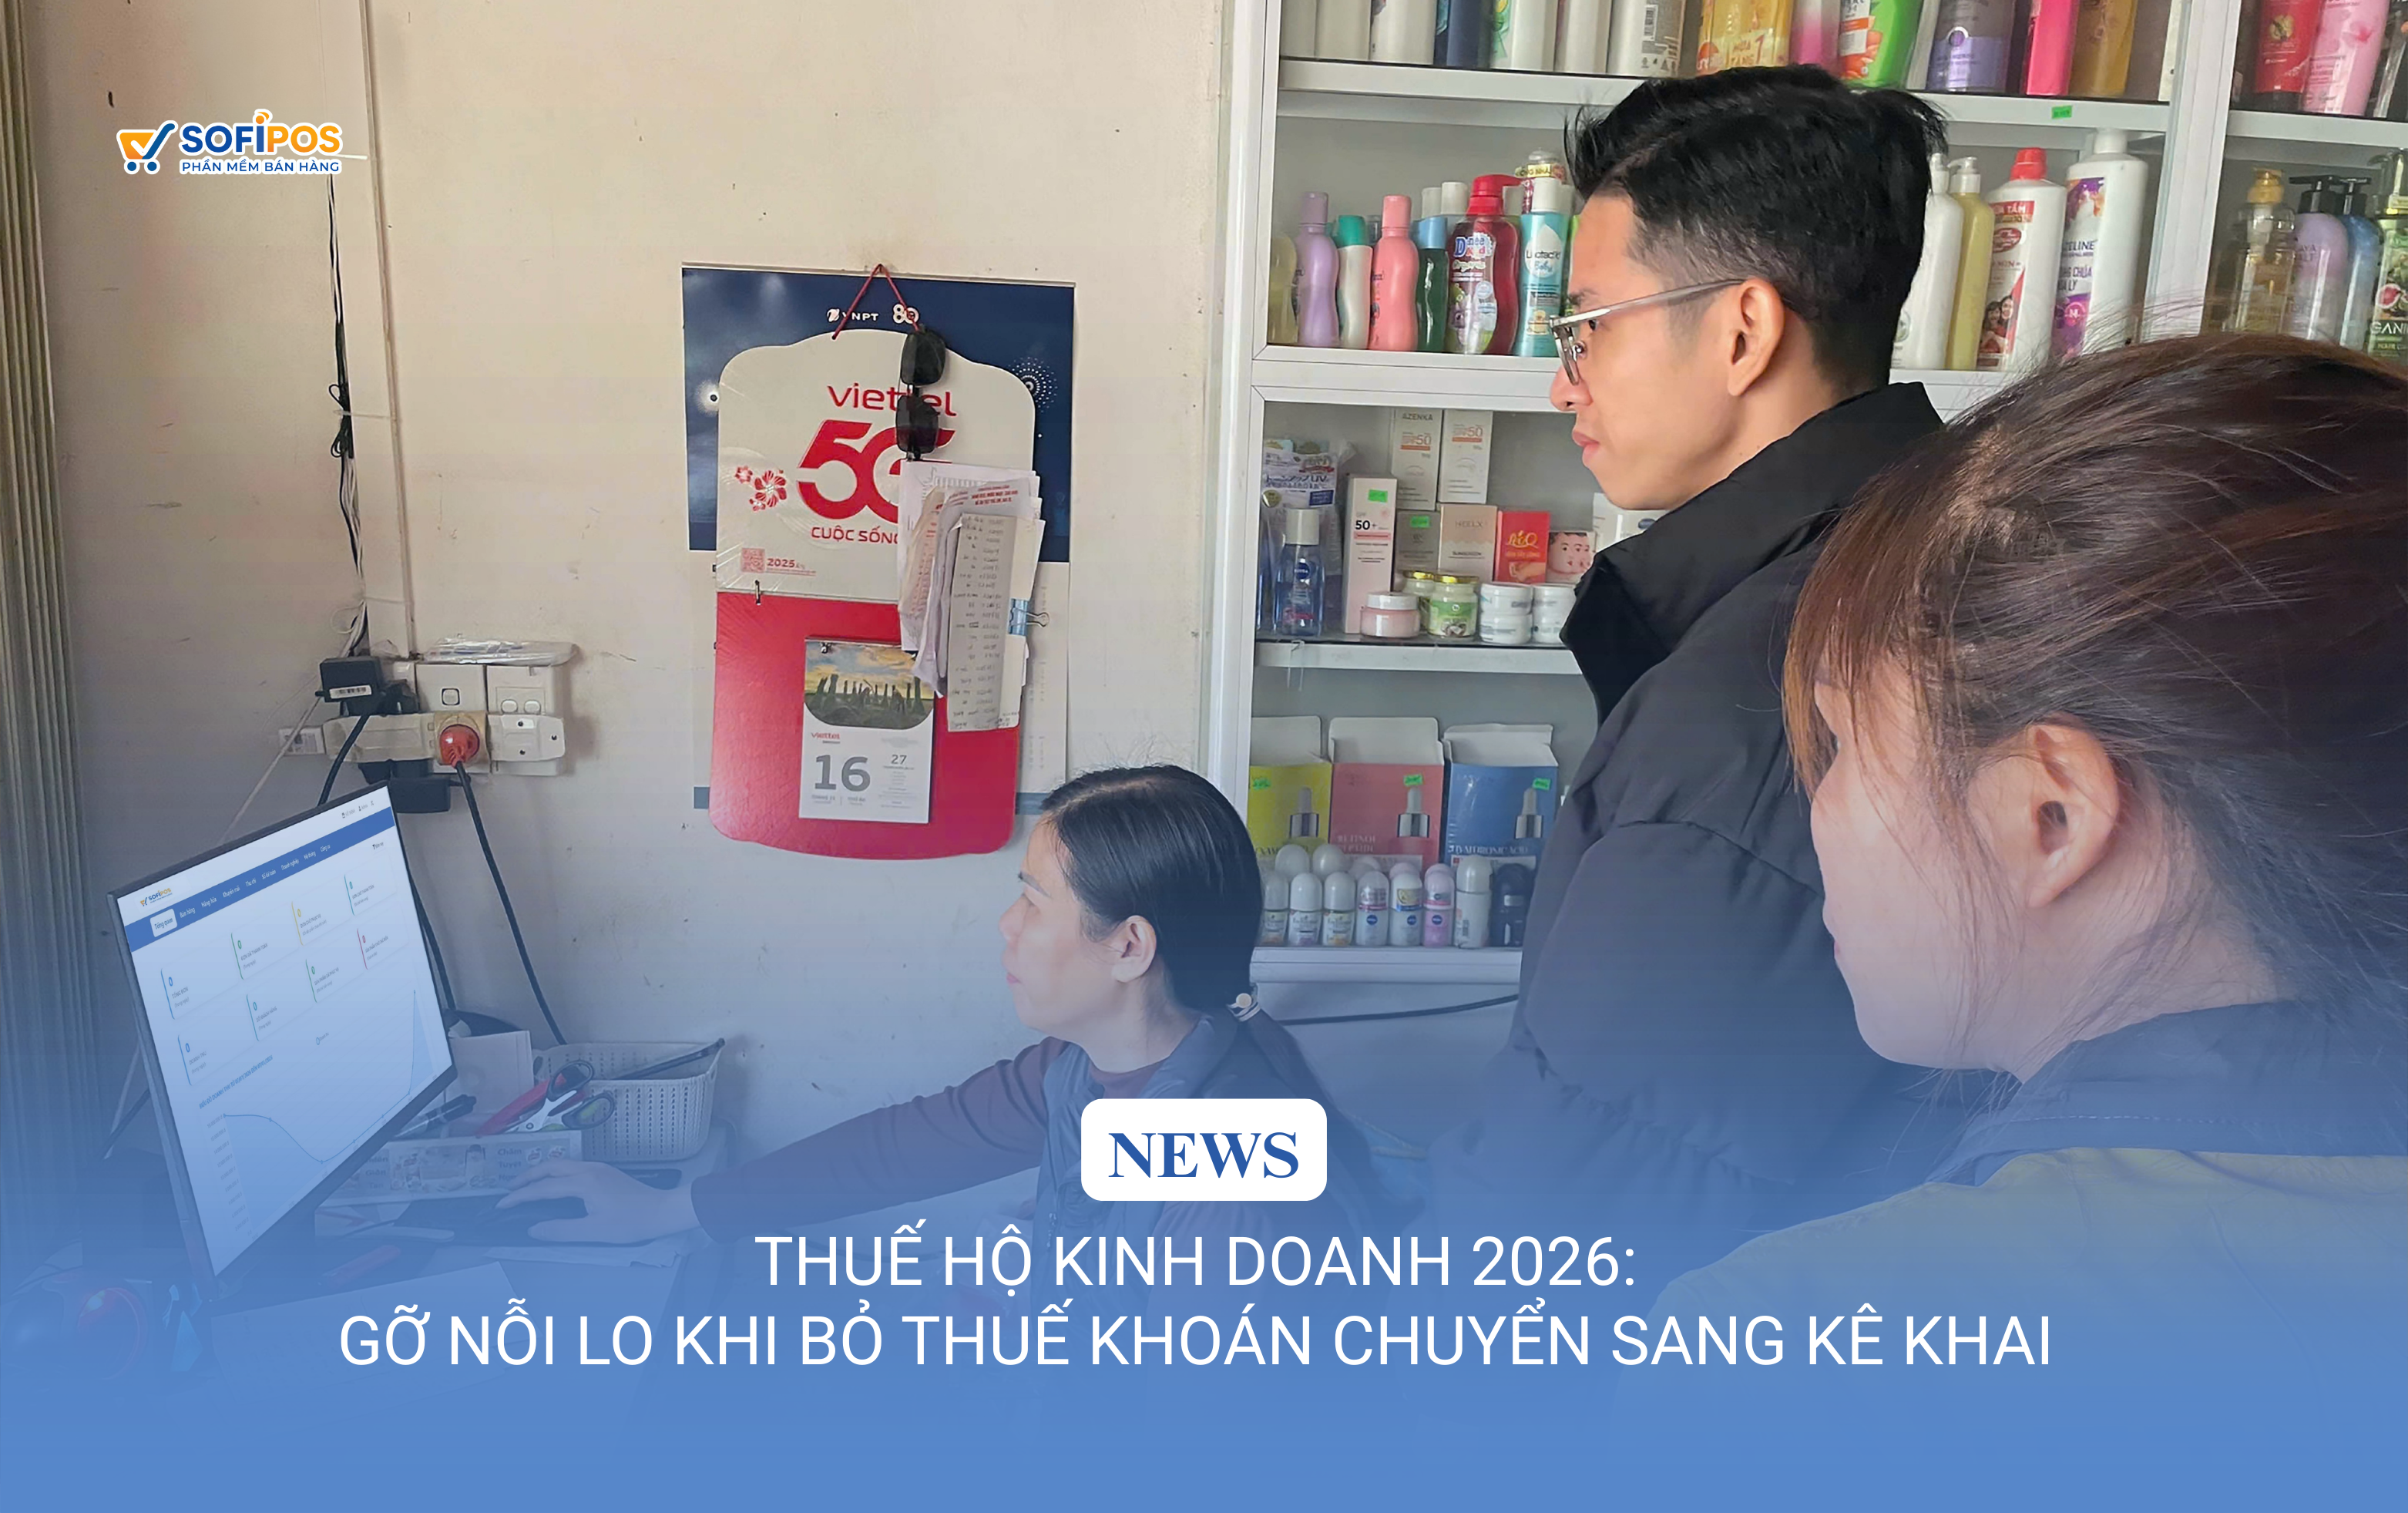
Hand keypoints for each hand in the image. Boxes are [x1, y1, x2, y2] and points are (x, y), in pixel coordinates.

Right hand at [499, 1159, 697, 1243]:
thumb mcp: (594, 1232)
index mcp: (583, 1183)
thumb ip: (561, 1230)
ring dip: (542, 1173)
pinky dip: (556, 1174)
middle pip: (550, 1167)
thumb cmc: (631, 1223)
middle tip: (510, 1190)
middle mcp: (589, 1170)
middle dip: (527, 1177)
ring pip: (562, 1164)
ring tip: (527, 1185)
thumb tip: (533, 1229)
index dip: (520, 1197)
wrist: (663, 1211)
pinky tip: (554, 1184)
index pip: (543, 1188)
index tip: (501, 1205)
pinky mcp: (606, 1172)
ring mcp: (599, 1168)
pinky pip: (573, 1168)